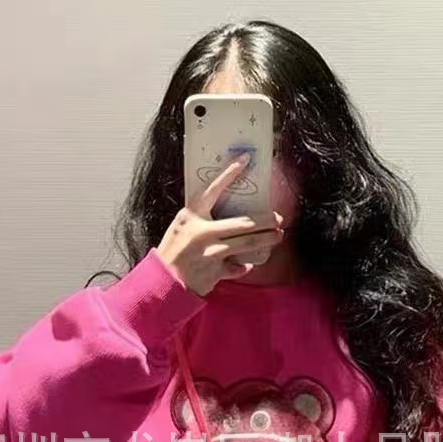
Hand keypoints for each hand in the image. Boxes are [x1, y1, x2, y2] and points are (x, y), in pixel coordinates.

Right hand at [156, 152, 284, 296]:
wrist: (163, 282)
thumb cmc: (174, 251)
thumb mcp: (182, 227)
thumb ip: (202, 218)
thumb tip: (229, 211)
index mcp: (191, 216)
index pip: (213, 189)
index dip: (229, 173)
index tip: (246, 159)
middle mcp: (202, 232)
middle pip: (243, 223)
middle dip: (266, 221)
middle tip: (279, 218)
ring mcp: (211, 253)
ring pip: (248, 244)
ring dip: (267, 240)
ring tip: (278, 236)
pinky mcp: (216, 272)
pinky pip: (239, 267)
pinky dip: (244, 266)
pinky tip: (247, 264)